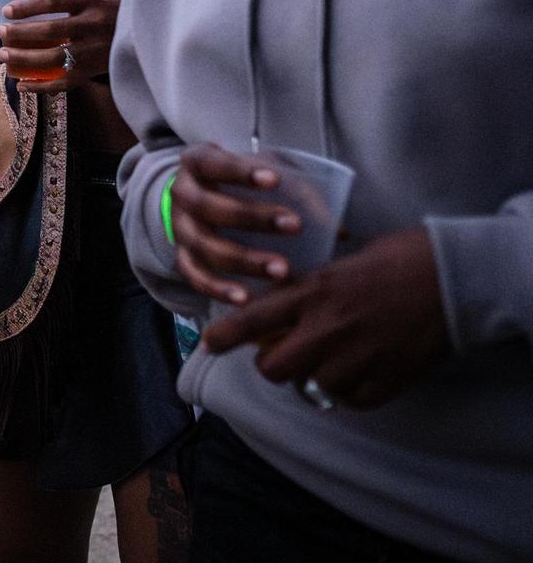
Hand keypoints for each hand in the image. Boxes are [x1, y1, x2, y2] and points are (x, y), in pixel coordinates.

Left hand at [0, 0, 120, 92]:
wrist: (146, 36)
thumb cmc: (110, 16)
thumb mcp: (94, 0)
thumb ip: (67, 4)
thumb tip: (23, 10)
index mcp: (92, 3)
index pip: (55, 1)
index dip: (28, 6)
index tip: (7, 10)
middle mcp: (93, 27)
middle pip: (51, 30)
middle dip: (21, 33)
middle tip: (2, 33)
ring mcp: (93, 52)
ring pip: (53, 58)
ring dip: (24, 58)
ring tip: (4, 56)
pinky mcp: (92, 73)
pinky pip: (62, 83)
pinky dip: (39, 86)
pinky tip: (21, 84)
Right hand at [168, 144, 310, 303]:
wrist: (207, 198)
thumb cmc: (243, 182)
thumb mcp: (266, 170)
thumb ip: (298, 190)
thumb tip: (338, 230)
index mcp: (197, 164)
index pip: (212, 163)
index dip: (239, 172)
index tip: (275, 180)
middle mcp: (182, 195)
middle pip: (208, 206)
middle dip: (251, 217)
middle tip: (294, 226)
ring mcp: (179, 229)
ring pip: (204, 245)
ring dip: (244, 259)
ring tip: (282, 269)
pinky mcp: (182, 258)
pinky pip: (195, 276)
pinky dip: (218, 289)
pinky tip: (246, 298)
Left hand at [203, 227, 449, 408]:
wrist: (452, 277)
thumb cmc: (397, 258)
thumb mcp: (339, 262)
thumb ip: (310, 288)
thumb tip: (283, 303)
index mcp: (312, 292)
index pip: (253, 319)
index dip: (225, 335)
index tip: (209, 344)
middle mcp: (326, 329)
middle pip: (274, 368)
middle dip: (274, 365)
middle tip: (286, 356)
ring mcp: (355, 358)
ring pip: (312, 389)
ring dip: (316, 380)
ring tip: (334, 361)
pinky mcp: (386, 379)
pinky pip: (352, 401)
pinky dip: (352, 393)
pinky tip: (362, 373)